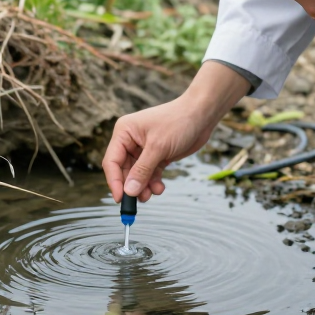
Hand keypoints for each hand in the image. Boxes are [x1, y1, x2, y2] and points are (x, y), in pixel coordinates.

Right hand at [102, 62, 249, 201]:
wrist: (201, 115)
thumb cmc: (178, 122)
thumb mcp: (158, 147)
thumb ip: (142, 171)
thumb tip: (128, 191)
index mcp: (124, 132)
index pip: (112, 161)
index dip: (114, 181)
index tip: (120, 199)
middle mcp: (131, 140)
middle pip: (123, 170)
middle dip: (132, 185)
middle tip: (141, 199)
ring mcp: (144, 148)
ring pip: (137, 174)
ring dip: (144, 186)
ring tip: (153, 193)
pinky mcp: (157, 155)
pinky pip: (149, 174)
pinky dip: (153, 182)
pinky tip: (160, 187)